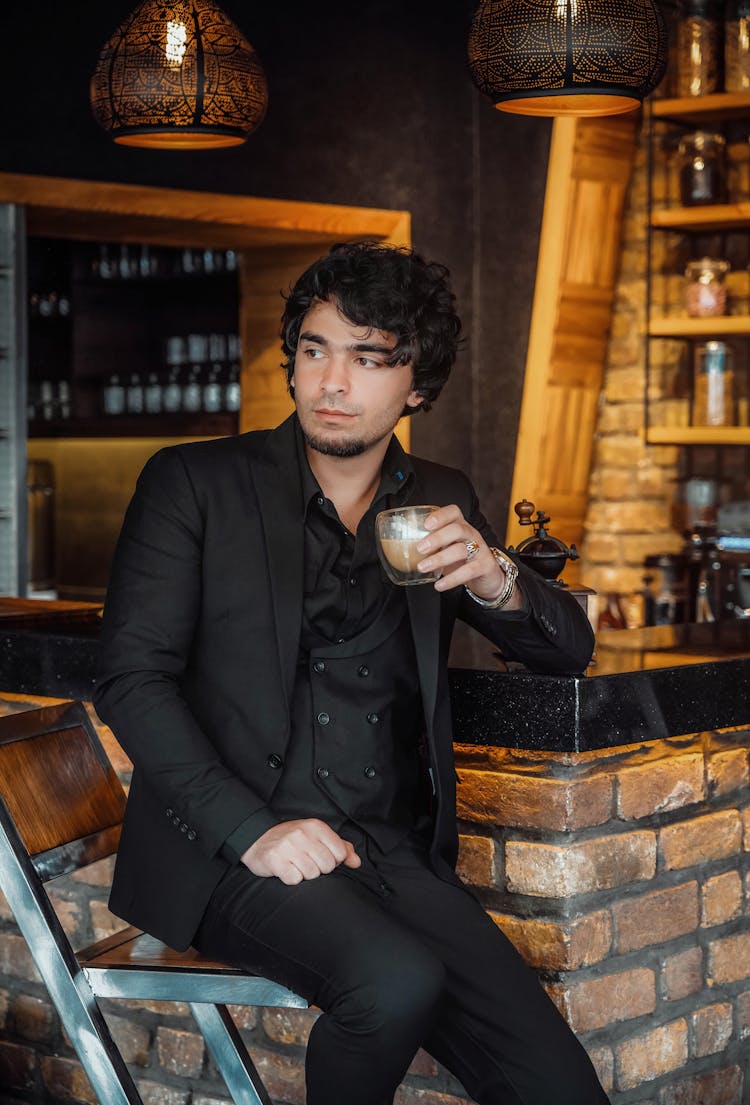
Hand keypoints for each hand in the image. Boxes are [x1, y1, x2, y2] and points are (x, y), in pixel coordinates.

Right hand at [240, 819, 361, 883]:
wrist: (257, 838)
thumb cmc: (292, 840)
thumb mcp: (317, 837)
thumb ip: (340, 848)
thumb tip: (356, 862)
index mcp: (316, 826)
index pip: (340, 853)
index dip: (333, 860)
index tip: (321, 857)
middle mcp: (302, 834)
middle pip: (327, 866)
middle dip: (319, 869)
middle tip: (306, 861)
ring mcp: (288, 846)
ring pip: (312, 874)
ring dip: (304, 874)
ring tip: (295, 864)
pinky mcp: (275, 860)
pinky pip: (294, 879)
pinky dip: (291, 878)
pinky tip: (286, 869)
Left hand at [415, 504, 521, 608]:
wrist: (489, 576)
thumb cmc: (463, 559)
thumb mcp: (447, 548)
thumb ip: (430, 547)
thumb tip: (399, 551)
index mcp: (461, 526)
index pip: (453, 512)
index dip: (440, 516)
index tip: (426, 524)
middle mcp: (471, 534)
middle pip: (457, 529)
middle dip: (437, 538)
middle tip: (420, 548)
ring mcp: (480, 549)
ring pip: (461, 550)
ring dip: (440, 559)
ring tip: (423, 567)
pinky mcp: (485, 566)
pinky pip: (468, 571)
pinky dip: (452, 579)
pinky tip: (439, 585)